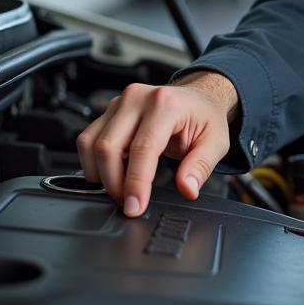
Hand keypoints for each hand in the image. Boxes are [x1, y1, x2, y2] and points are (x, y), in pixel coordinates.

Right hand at [75, 71, 239, 216]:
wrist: (198, 97)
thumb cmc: (205, 117)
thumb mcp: (216, 142)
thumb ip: (201, 167)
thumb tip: (187, 188)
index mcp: (166, 104)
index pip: (143, 149)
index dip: (135, 183)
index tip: (134, 207)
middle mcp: (138, 98)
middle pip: (108, 147)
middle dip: (114, 183)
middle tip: (129, 202)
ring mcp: (120, 102)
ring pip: (91, 144)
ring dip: (101, 174)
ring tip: (122, 188)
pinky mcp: (109, 111)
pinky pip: (87, 140)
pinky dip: (94, 162)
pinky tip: (114, 172)